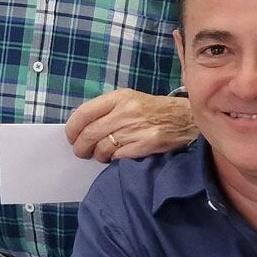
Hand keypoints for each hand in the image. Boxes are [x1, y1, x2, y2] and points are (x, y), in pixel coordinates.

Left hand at [64, 90, 195, 162]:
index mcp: (119, 98)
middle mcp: (126, 111)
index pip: (84, 113)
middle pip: (90, 134)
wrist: (185, 118)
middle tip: (82, 152)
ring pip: (102, 148)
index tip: (71, 137)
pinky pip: (118, 157)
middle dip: (81, 147)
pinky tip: (118, 155)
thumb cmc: (152, 110)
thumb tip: (80, 128)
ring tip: (103, 154)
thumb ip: (106, 110)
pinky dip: (114, 159)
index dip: (72, 129)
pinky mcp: (146, 144)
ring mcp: (136, 129)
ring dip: (98, 155)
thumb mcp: (129, 100)